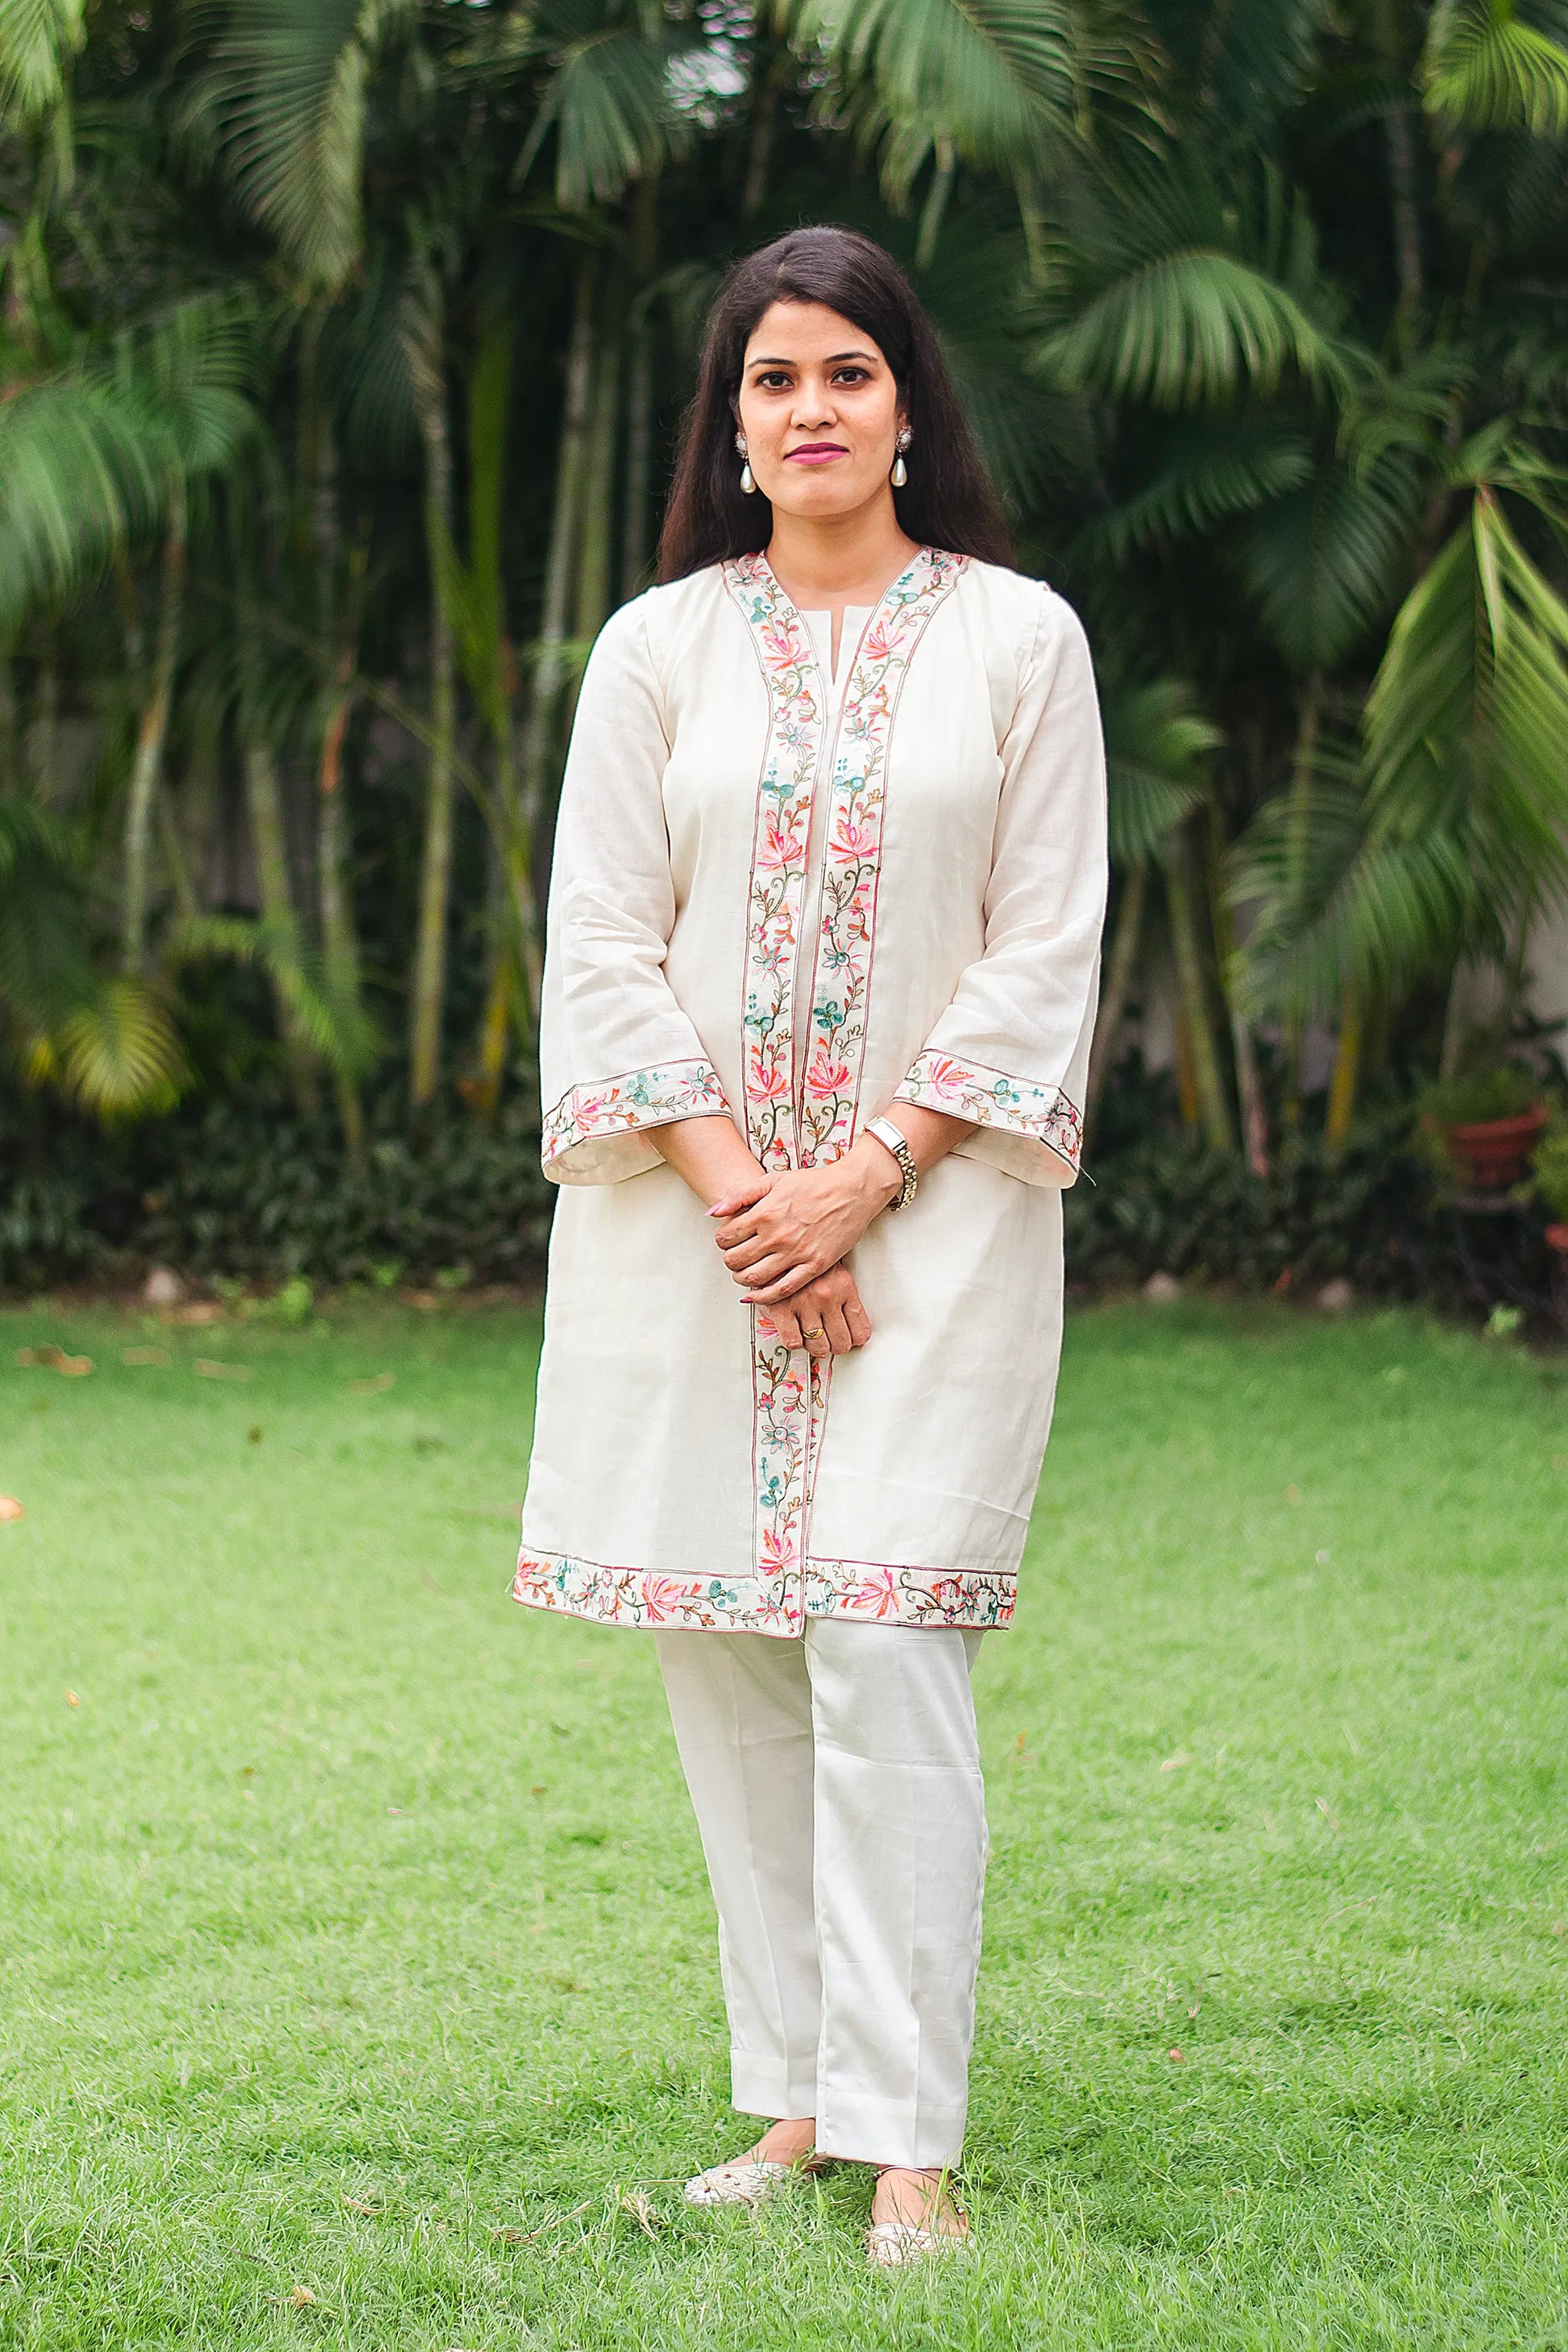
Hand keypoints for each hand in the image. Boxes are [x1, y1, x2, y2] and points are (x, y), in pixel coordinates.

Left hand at [710, 1154, 897, 1302]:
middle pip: (736, 1260)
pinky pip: (783, 1289)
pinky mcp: (814, 1266)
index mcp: (764, 1213)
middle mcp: (777, 1236)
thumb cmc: (813, 1183)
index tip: (727, 1241)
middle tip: (735, 1257)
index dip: (721, 1241)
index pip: (725, 1238)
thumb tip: (712, 1212)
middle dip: (730, 1260)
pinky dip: (764, 1297)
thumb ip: (740, 1194)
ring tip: (745, 1272)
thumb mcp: (773, 1180)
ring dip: (742, 1278)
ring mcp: (796, 1253)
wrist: (852, 1190)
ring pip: (754, 1278)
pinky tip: (756, 1295)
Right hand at [761, 1263, 873, 1358]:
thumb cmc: (807, 1254)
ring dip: (817, 1347)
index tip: (849, 1338)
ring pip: (818, 1346)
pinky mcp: (782, 1307)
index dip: (854, 1339)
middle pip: (841, 1343)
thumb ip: (843, 1293)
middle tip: (831, 1340)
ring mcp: (805, 1303)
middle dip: (836, 1345)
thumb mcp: (835, 1268)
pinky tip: (796, 1332)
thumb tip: (850, 1325)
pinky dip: (795, 1342)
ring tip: (814, 1339)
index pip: (860, 1331)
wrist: (780, 1238)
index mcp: (845, 1287)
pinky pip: (793, 1341)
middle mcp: (827, 1296)